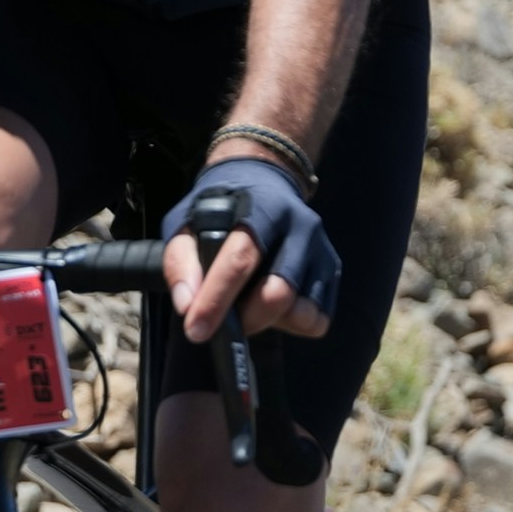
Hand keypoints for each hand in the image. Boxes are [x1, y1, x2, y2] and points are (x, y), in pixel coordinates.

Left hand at [161, 156, 337, 341]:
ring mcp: (321, 250)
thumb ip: (181, 262)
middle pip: (278, 293)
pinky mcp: (331, 271)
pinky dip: (292, 323)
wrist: (266, 181)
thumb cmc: (222, 209)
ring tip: (252, 305)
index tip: (196, 330)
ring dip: (271, 321)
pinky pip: (317, 320)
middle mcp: (299, 227)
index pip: (240, 260)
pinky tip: (274, 305)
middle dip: (247, 319)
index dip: (216, 300)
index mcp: (261, 208)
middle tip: (228, 319)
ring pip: (302, 312)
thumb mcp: (187, 222)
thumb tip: (188, 306)